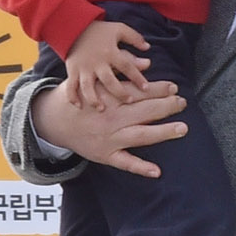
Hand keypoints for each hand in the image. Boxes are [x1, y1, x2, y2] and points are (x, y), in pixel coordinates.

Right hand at [32, 80, 186, 176]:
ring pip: (140, 135)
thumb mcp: (96, 81)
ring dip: (162, 132)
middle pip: (144, 111)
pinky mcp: (105, 155)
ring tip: (182, 129)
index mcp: (109, 98)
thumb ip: (122, 73)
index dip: (158, 89)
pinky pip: (125, 162)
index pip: (138, 92)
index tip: (174, 87)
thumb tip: (147, 64)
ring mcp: (109, 138)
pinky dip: (141, 168)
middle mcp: (111, 118)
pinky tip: (157, 171)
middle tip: (182, 103)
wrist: (53, 120)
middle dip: (166, 106)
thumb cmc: (80, 98)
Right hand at [64, 19, 151, 109]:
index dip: (137, 77)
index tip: (146, 88)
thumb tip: (147, 48)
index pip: (127, 66)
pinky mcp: (72, 69)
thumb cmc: (100, 30)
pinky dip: (72, 96)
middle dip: (119, 92)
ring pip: (88, 86)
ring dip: (94, 99)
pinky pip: (70, 85)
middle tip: (129, 101)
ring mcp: (83, 67)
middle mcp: (97, 62)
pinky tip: (78, 106)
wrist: (74, 25)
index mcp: (110, 52)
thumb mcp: (119, 29)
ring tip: (101, 109)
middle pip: (109, 80)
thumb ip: (134, 38)